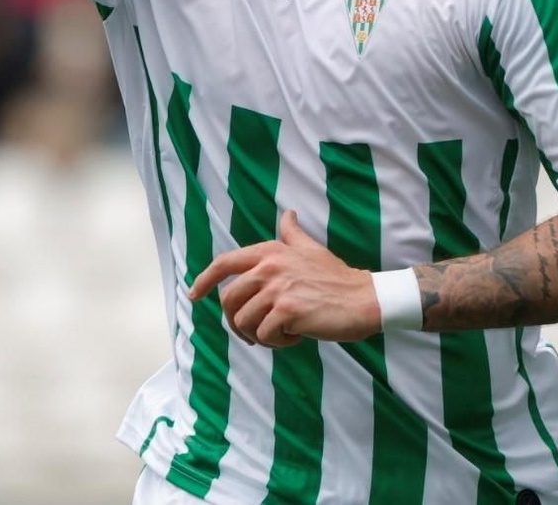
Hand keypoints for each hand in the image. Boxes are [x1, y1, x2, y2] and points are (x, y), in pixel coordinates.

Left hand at [188, 210, 380, 347]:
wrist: (363, 299)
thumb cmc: (337, 277)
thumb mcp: (311, 249)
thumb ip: (293, 234)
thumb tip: (288, 214)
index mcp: (270, 252)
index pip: (224, 263)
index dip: (204, 280)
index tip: (194, 295)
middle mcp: (269, 267)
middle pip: (229, 301)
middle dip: (237, 323)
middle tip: (257, 333)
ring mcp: (278, 288)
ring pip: (243, 322)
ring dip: (259, 336)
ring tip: (281, 332)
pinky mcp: (287, 311)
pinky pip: (264, 336)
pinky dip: (276, 343)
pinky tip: (294, 336)